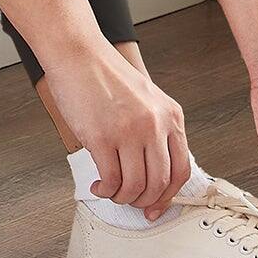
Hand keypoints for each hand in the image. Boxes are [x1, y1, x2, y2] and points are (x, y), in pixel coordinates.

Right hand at [45, 42, 192, 218]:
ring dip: (123, 197)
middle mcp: (154, 124)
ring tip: (112, 191)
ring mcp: (129, 132)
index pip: (181, 169)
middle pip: (159, 182)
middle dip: (144, 200)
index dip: (168, 195)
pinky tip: (99, 185)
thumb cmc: (103, 72)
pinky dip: (106, 190)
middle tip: (131, 201)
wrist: (76, 53)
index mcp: (170, 115)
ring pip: (136, 186)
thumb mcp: (145, 98)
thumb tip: (151, 167)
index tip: (156, 205)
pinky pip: (111, 179)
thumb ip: (154, 128)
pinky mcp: (102, 137)